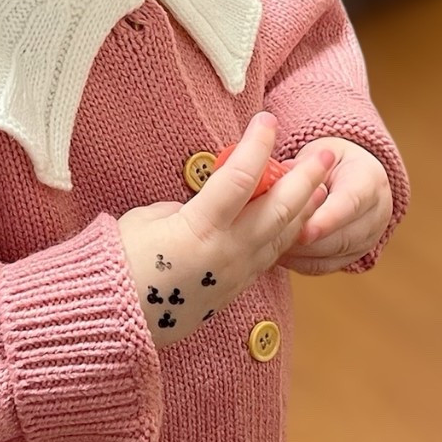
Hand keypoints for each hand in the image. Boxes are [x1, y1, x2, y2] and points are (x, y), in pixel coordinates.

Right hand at [116, 113, 332, 349]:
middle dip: (306, 177)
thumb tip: (204, 203)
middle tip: (325, 153)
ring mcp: (235, 274)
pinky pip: (270, 258)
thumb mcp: (145, 220)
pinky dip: (287, 235)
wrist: (117, 321)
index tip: (266, 119)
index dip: (257, 145)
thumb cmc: (120, 264)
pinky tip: (296, 222)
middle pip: (279, 208)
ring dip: (307, 208)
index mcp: (200, 229)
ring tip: (323, 185)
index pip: (240, 178)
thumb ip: (183, 206)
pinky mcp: (235, 290)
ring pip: (283, 236)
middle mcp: (227, 252)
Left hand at [276, 137, 392, 274]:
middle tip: (271, 240)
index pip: (352, 203)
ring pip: (330, 256)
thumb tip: (276, 183)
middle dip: (306, 242)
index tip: (304, 231)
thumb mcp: (318, 153)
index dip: (328, 220)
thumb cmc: (329, 161)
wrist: (351, 175)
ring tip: (267, 245)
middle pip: (341, 237)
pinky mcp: (351, 257)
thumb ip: (302, 168)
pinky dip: (297, 263)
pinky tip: (275, 253)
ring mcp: (367, 239)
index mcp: (369, 180)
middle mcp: (376, 213)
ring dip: (298, 254)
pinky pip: (321, 267)